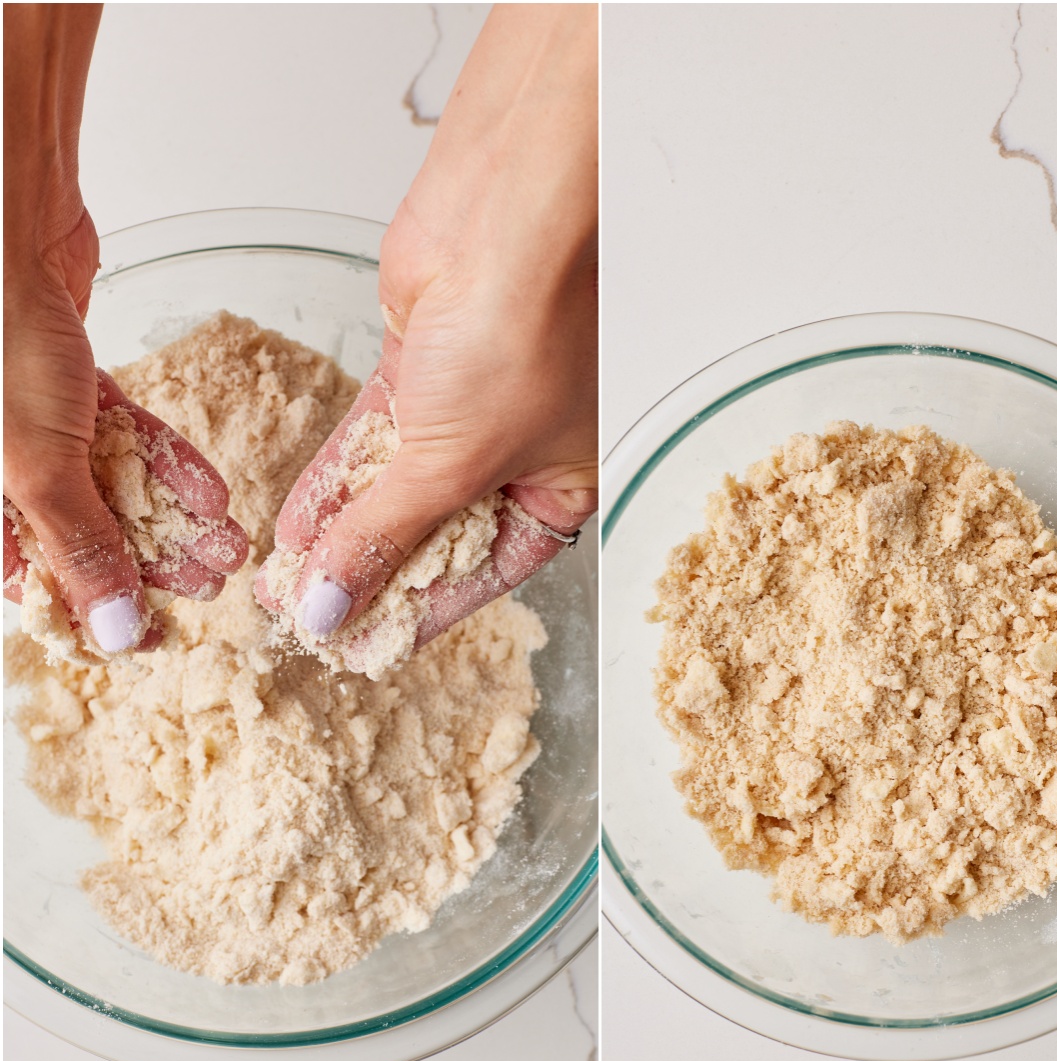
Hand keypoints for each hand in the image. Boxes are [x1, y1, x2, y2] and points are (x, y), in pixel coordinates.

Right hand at [3, 6, 246, 652]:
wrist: (7, 233)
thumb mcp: (34, 461)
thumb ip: (77, 543)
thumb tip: (111, 628)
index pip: (34, 578)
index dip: (93, 609)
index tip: (152, 635)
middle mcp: (2, 463)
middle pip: (83, 534)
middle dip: (152, 561)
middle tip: (211, 586)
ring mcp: (34, 423)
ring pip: (113, 486)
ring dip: (173, 517)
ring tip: (228, 548)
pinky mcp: (71, 385)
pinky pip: (125, 438)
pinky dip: (167, 464)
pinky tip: (212, 496)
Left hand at [256, 5, 596, 646]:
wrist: (507, 218)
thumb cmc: (529, 330)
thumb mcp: (453, 463)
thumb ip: (387, 537)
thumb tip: (338, 604)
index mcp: (558, 489)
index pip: (485, 574)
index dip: (425, 613)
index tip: (370, 642)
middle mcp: (514, 454)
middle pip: (434, 533)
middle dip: (375, 571)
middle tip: (320, 610)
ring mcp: (463, 410)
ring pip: (394, 486)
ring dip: (344, 528)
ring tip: (295, 575)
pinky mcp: (417, 370)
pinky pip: (369, 441)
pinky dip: (334, 478)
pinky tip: (298, 521)